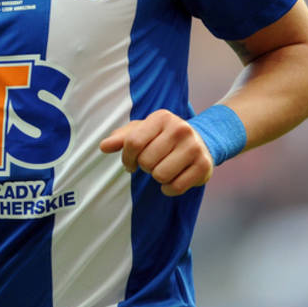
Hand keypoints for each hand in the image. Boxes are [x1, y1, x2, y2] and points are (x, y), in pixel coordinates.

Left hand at [99, 109, 213, 195]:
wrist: (200, 141)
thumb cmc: (163, 137)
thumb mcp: (142, 131)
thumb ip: (121, 138)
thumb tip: (103, 146)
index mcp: (162, 117)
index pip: (133, 143)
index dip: (127, 158)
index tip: (130, 163)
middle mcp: (180, 128)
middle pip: (146, 161)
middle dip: (145, 167)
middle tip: (154, 162)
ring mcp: (194, 147)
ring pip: (160, 175)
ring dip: (158, 177)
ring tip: (164, 168)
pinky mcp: (204, 166)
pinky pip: (176, 187)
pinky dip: (169, 189)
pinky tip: (172, 180)